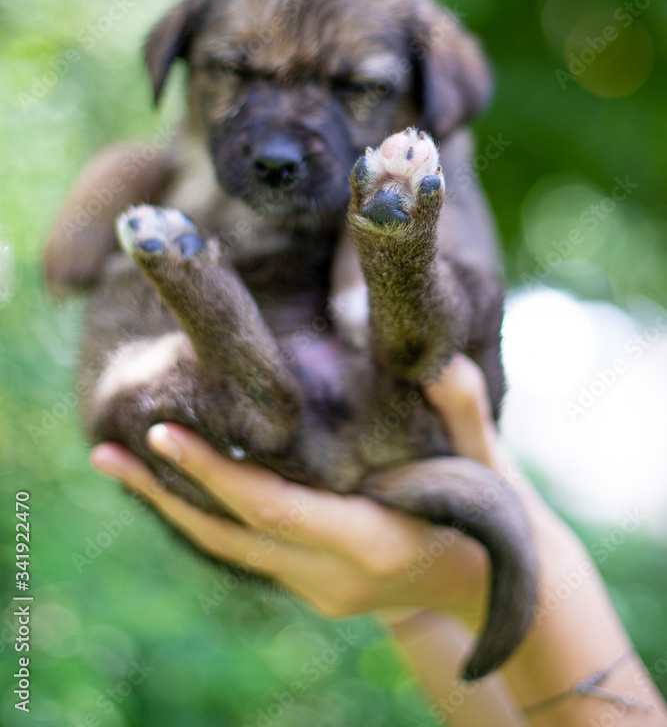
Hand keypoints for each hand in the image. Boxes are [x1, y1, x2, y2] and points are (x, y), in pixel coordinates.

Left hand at [90, 356, 511, 624]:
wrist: (504, 590)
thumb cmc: (499, 515)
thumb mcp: (489, 461)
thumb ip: (465, 409)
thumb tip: (439, 355)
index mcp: (373, 544)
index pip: (274, 509)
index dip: (215, 473)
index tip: (161, 434)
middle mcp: (335, 578)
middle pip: (231, 535)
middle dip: (166, 493)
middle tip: (102, 453)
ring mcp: (321, 591)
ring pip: (230, 549)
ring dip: (172, 507)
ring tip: (114, 465)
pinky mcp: (315, 589)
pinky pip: (247, 551)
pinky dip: (207, 516)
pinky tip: (176, 481)